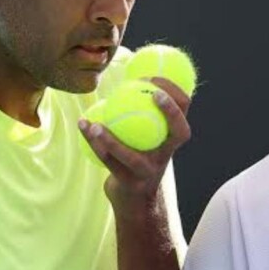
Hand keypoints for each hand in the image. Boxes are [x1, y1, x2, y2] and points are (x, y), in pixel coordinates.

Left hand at [78, 77, 191, 218]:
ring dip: (111, 140)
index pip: (185, 111)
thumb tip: (125, 72)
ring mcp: (150, 171)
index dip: (176, 93)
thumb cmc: (136, 154)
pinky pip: (109, 162)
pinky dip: (93, 143)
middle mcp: (167, 154)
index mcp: (171, 138)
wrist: (134, 197)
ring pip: (132, 156)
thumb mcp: (144, 133)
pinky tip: (83, 124)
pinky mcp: (130, 182)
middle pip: (179, 132)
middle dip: (170, 111)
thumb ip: (140, 109)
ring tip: (94, 125)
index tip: (154, 78)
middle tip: (150, 92)